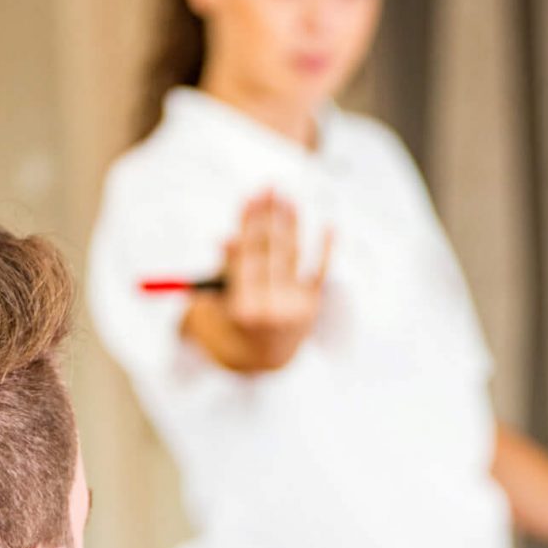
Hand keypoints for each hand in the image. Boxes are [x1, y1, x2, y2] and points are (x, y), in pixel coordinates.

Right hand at [217, 189, 330, 368]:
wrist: (262, 359)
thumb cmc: (233, 322)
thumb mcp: (218, 301)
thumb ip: (225, 269)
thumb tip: (228, 239)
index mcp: (243, 309)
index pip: (245, 257)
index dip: (248, 225)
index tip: (250, 197)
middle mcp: (271, 310)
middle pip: (269, 253)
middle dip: (269, 218)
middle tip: (270, 188)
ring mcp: (295, 309)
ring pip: (293, 259)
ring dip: (291, 226)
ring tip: (288, 200)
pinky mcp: (313, 308)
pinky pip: (320, 274)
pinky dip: (325, 250)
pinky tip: (329, 227)